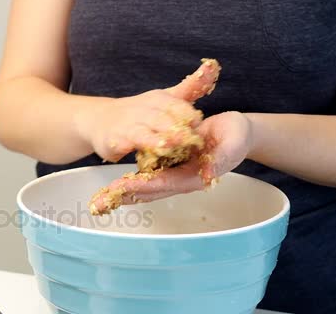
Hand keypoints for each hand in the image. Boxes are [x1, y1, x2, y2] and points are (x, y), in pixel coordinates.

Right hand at [74, 60, 220, 162]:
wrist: (100, 119)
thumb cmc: (140, 112)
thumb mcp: (166, 98)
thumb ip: (190, 86)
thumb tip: (213, 66)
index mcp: (159, 99)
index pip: (176, 105)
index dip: (187, 114)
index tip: (198, 123)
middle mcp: (143, 109)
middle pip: (161, 118)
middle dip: (175, 128)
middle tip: (190, 139)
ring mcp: (127, 125)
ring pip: (144, 132)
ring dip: (155, 139)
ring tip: (168, 146)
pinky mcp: (114, 140)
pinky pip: (125, 145)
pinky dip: (132, 150)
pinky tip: (144, 156)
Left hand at [94, 111, 252, 204]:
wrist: (235, 131)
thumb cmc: (237, 135)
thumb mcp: (234, 141)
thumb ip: (222, 157)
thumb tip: (209, 172)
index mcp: (194, 175)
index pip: (165, 183)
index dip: (145, 186)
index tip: (124, 188)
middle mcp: (180, 178)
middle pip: (149, 190)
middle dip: (125, 195)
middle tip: (100, 203)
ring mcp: (172, 173)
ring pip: (143, 186)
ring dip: (121, 193)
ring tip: (98, 202)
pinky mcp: (167, 165)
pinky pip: (145, 176)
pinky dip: (128, 182)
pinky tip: (110, 188)